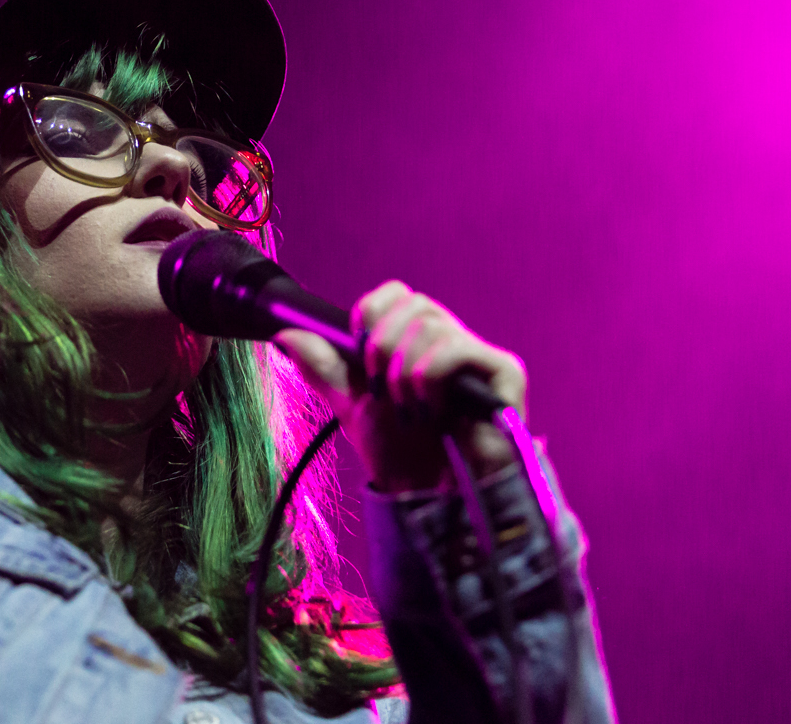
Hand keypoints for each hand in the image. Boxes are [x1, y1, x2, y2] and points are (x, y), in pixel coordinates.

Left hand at [274, 281, 526, 493]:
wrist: (431, 498)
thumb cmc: (401, 452)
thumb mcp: (351, 404)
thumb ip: (323, 367)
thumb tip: (285, 333)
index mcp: (419, 339)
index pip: (396, 292)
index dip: (370, 313)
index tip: (360, 354)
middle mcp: (453, 338)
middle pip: (412, 302)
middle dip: (382, 347)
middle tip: (382, 391)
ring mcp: (480, 354)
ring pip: (430, 325)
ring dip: (404, 374)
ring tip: (410, 410)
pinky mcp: (505, 371)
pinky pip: (456, 348)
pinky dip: (430, 379)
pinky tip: (436, 411)